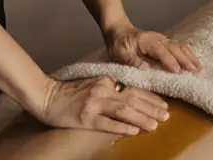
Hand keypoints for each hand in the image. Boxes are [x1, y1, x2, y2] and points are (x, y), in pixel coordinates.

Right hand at [34, 76, 169, 134]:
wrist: (46, 96)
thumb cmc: (70, 92)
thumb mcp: (93, 85)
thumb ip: (111, 89)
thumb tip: (132, 98)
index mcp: (105, 80)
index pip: (133, 89)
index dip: (151, 97)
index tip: (164, 105)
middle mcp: (102, 90)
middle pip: (133, 99)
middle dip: (152, 108)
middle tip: (167, 116)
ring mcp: (94, 104)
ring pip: (124, 110)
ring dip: (142, 118)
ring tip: (155, 125)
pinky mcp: (86, 117)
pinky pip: (108, 123)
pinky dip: (122, 127)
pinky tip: (134, 131)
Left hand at [103, 22, 201, 73]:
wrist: (118, 30)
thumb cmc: (118, 44)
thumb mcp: (120, 54)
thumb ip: (133, 62)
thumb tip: (147, 69)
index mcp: (146, 41)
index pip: (160, 51)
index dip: (169, 61)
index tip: (178, 71)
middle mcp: (157, 39)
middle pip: (174, 48)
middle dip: (185, 59)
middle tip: (195, 70)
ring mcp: (162, 40)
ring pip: (179, 47)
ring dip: (189, 56)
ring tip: (199, 67)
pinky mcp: (164, 43)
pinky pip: (178, 47)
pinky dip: (187, 54)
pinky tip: (194, 61)